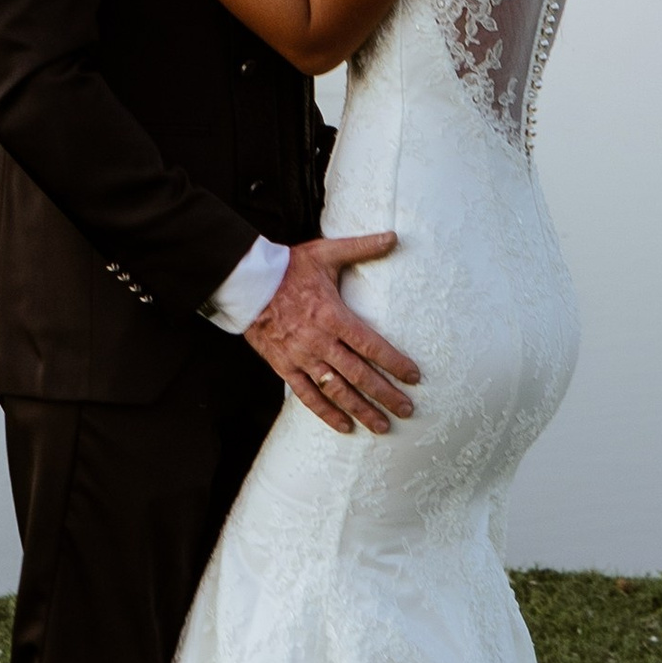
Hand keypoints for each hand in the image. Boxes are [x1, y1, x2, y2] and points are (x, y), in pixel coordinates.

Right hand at [244, 233, 415, 432]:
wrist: (247, 282)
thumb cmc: (289, 267)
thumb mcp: (326, 253)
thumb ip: (361, 247)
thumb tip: (394, 236)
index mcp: (333, 315)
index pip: (371, 345)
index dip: (394, 363)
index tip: (414, 377)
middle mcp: (319, 341)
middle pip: (359, 375)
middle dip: (385, 394)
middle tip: (407, 410)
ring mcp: (301, 357)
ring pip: (336, 390)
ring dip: (361, 409)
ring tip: (382, 426)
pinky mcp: (284, 367)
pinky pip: (307, 396)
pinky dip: (326, 413)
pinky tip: (344, 426)